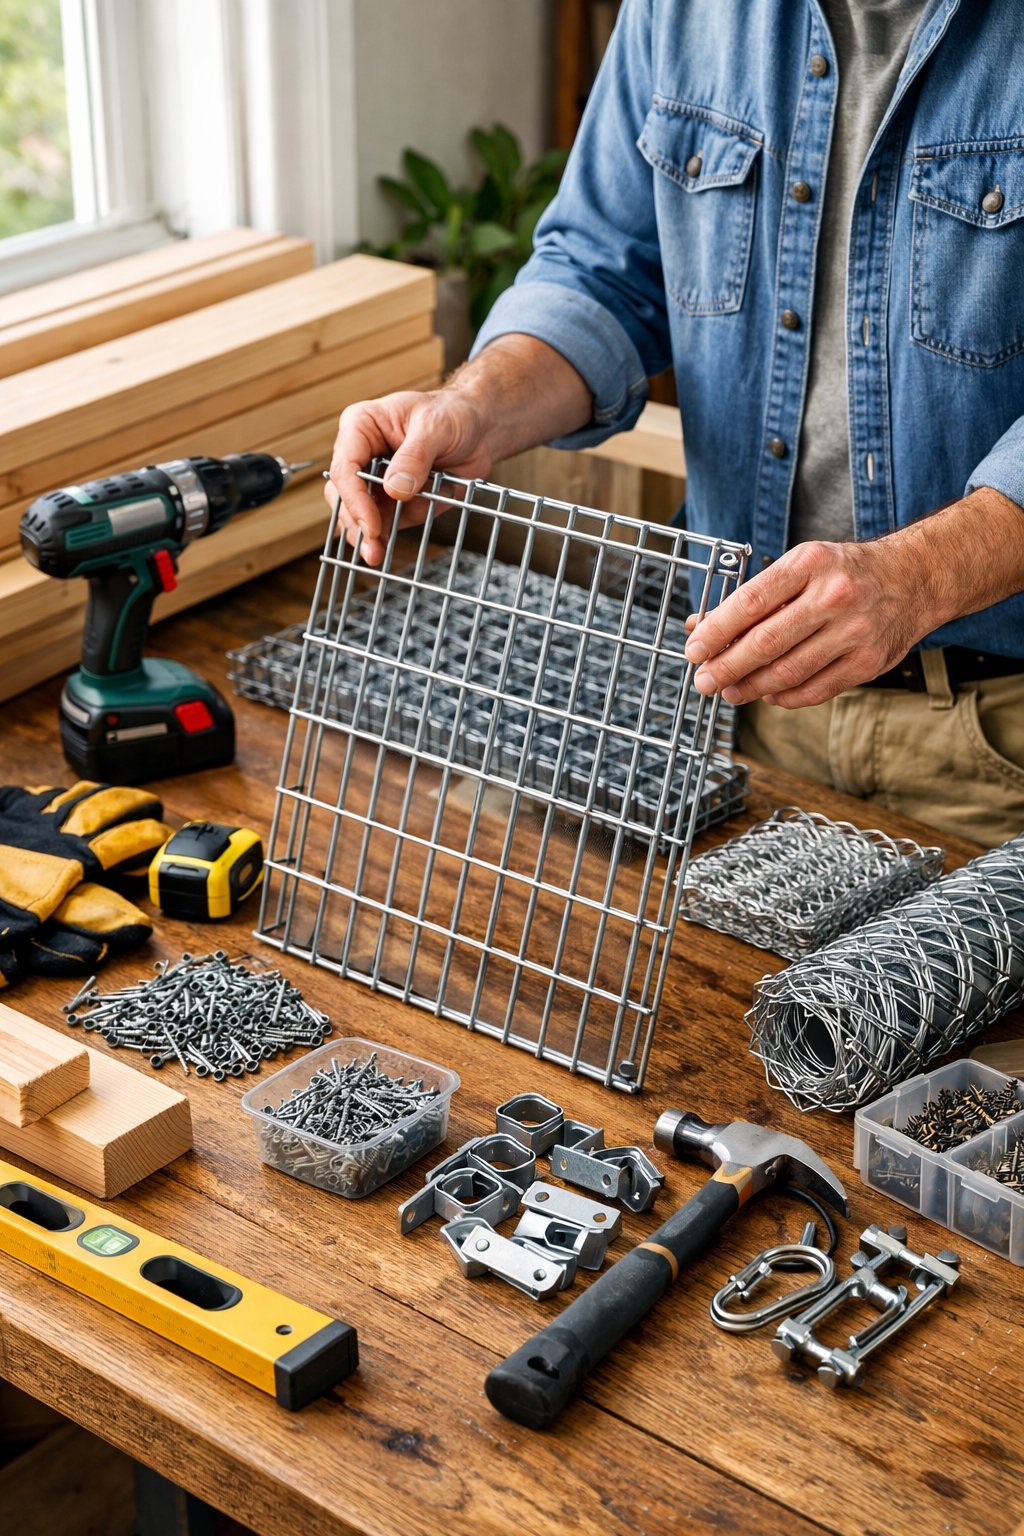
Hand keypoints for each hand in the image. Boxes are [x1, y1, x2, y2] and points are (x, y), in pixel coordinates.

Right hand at [325, 386, 492, 565]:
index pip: (345, 467)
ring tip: (377, 555)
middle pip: (343, 494)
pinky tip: (388, 548)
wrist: (478, 429)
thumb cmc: (451, 414)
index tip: (371, 524)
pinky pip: (383, 523)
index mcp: (361, 427)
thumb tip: (395, 489)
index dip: (355, 499)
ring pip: (356, 513)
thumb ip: (415, 457)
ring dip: (366, 536)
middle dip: (355, 522)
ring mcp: (375, 480)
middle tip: (372, 547)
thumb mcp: (435, 427)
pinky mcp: (392, 501)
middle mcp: (362, 455)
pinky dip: (386, 537)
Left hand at [683, 537, 933, 707]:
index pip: (751, 602)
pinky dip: (784, 697)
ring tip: (730, 691)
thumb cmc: (844, 573)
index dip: (716, 631)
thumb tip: (699, 626)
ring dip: (751, 687)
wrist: (914, 578)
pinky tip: (767, 693)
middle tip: (704, 681)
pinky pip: (815, 690)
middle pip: (766, 642)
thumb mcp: (800, 566)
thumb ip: (752, 597)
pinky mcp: (868, 662)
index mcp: (810, 564)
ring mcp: (854, 631)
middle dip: (727, 667)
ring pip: (788, 672)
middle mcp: (834, 596)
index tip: (693, 649)